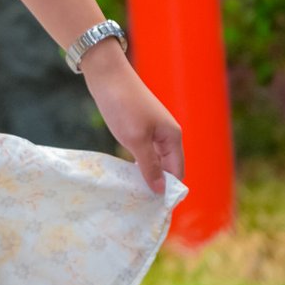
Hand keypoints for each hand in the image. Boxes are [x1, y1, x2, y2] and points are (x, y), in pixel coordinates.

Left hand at [83, 43, 182, 198]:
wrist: (106, 74)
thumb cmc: (123, 106)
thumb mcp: (135, 140)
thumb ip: (149, 166)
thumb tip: (161, 191)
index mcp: (173, 137)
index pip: (177, 173)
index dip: (168, 190)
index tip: (154, 209)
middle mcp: (167, 134)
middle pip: (167, 168)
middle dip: (157, 184)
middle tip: (140, 204)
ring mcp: (154, 130)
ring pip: (154, 160)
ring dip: (146, 175)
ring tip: (132, 194)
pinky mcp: (140, 127)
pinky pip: (144, 152)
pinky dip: (138, 163)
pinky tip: (126, 174)